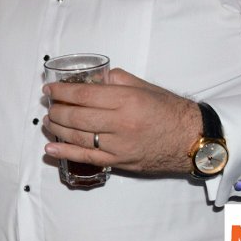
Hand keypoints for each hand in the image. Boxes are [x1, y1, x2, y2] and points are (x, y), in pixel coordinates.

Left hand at [42, 68, 201, 173]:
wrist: (192, 139)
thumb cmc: (169, 110)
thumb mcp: (144, 87)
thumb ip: (116, 80)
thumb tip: (92, 79)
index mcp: (127, 100)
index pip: (84, 95)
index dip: (62, 91)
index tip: (49, 89)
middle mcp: (121, 123)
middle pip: (77, 117)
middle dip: (57, 110)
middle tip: (49, 104)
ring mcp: (119, 145)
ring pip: (78, 137)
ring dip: (58, 128)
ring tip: (48, 120)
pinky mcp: (120, 161)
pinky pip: (87, 158)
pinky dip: (66, 152)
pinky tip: (51, 147)